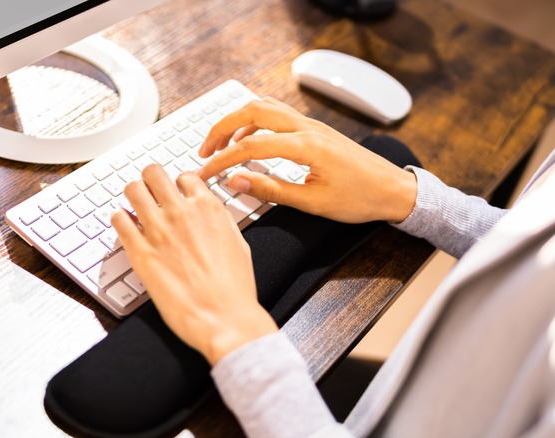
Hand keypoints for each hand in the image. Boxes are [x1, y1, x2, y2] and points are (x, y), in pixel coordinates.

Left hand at [111, 165, 277, 364]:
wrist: (224, 319)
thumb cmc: (234, 289)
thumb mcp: (238, 243)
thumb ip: (220, 221)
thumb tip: (209, 211)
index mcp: (208, 208)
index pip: (184, 176)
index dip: (177, 184)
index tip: (173, 193)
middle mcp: (181, 213)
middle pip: (154, 173)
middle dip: (150, 180)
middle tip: (149, 191)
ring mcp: (158, 231)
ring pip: (133, 190)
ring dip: (133, 195)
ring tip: (134, 205)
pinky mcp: (140, 253)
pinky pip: (119, 220)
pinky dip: (119, 219)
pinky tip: (125, 226)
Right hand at [197, 98, 416, 223]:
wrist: (394, 190)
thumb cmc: (360, 199)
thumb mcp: (312, 203)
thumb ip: (271, 190)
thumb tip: (236, 182)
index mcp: (307, 146)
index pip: (251, 146)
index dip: (222, 159)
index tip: (204, 173)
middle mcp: (307, 127)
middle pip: (252, 111)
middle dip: (222, 127)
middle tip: (204, 150)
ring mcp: (312, 124)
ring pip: (264, 106)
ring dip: (237, 120)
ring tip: (220, 143)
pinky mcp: (314, 128)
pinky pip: (277, 112)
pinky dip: (255, 120)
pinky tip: (248, 137)